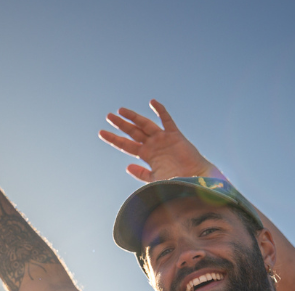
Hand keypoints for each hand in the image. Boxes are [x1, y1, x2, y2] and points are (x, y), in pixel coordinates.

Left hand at [99, 100, 221, 182]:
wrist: (193, 181)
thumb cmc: (175, 183)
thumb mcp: (154, 179)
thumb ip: (141, 173)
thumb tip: (127, 166)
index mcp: (146, 155)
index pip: (126, 145)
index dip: (114, 139)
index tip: (101, 132)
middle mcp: (153, 145)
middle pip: (133, 132)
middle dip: (121, 124)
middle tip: (108, 116)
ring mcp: (163, 139)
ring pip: (145, 124)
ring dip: (134, 117)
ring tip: (120, 110)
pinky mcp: (175, 135)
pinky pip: (167, 121)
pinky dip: (160, 111)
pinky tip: (152, 102)